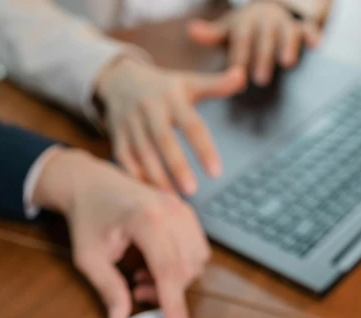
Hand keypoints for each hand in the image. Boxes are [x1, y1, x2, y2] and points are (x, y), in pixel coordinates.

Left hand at [33, 149, 209, 317]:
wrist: (90, 183)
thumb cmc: (88, 217)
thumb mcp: (89, 257)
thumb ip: (107, 287)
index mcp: (146, 219)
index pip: (169, 271)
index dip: (174, 305)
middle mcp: (171, 211)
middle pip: (186, 268)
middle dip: (167, 291)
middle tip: (137, 292)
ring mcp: (181, 208)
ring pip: (197, 260)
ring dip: (176, 278)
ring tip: (143, 276)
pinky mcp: (185, 211)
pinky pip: (197, 248)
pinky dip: (181, 264)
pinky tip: (154, 264)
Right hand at [94, 57, 245, 194]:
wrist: (121, 80)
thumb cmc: (164, 88)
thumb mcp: (188, 82)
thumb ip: (216, 84)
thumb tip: (243, 75)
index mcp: (172, 97)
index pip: (191, 125)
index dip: (204, 149)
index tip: (216, 173)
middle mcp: (149, 109)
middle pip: (164, 140)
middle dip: (177, 166)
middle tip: (192, 190)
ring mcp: (131, 123)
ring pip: (142, 153)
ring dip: (156, 177)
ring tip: (172, 199)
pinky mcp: (117, 136)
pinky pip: (124, 159)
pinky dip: (134, 177)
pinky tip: (148, 195)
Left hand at [188, 1, 322, 86]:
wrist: (269, 10)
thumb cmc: (245, 29)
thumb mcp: (228, 30)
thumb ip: (212, 35)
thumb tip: (191, 30)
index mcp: (245, 23)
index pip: (241, 40)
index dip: (239, 56)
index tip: (236, 74)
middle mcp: (265, 20)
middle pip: (263, 40)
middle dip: (262, 58)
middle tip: (260, 80)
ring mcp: (284, 23)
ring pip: (286, 33)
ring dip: (287, 46)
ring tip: (287, 63)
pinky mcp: (302, 26)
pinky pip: (309, 30)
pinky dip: (313, 36)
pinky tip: (317, 48)